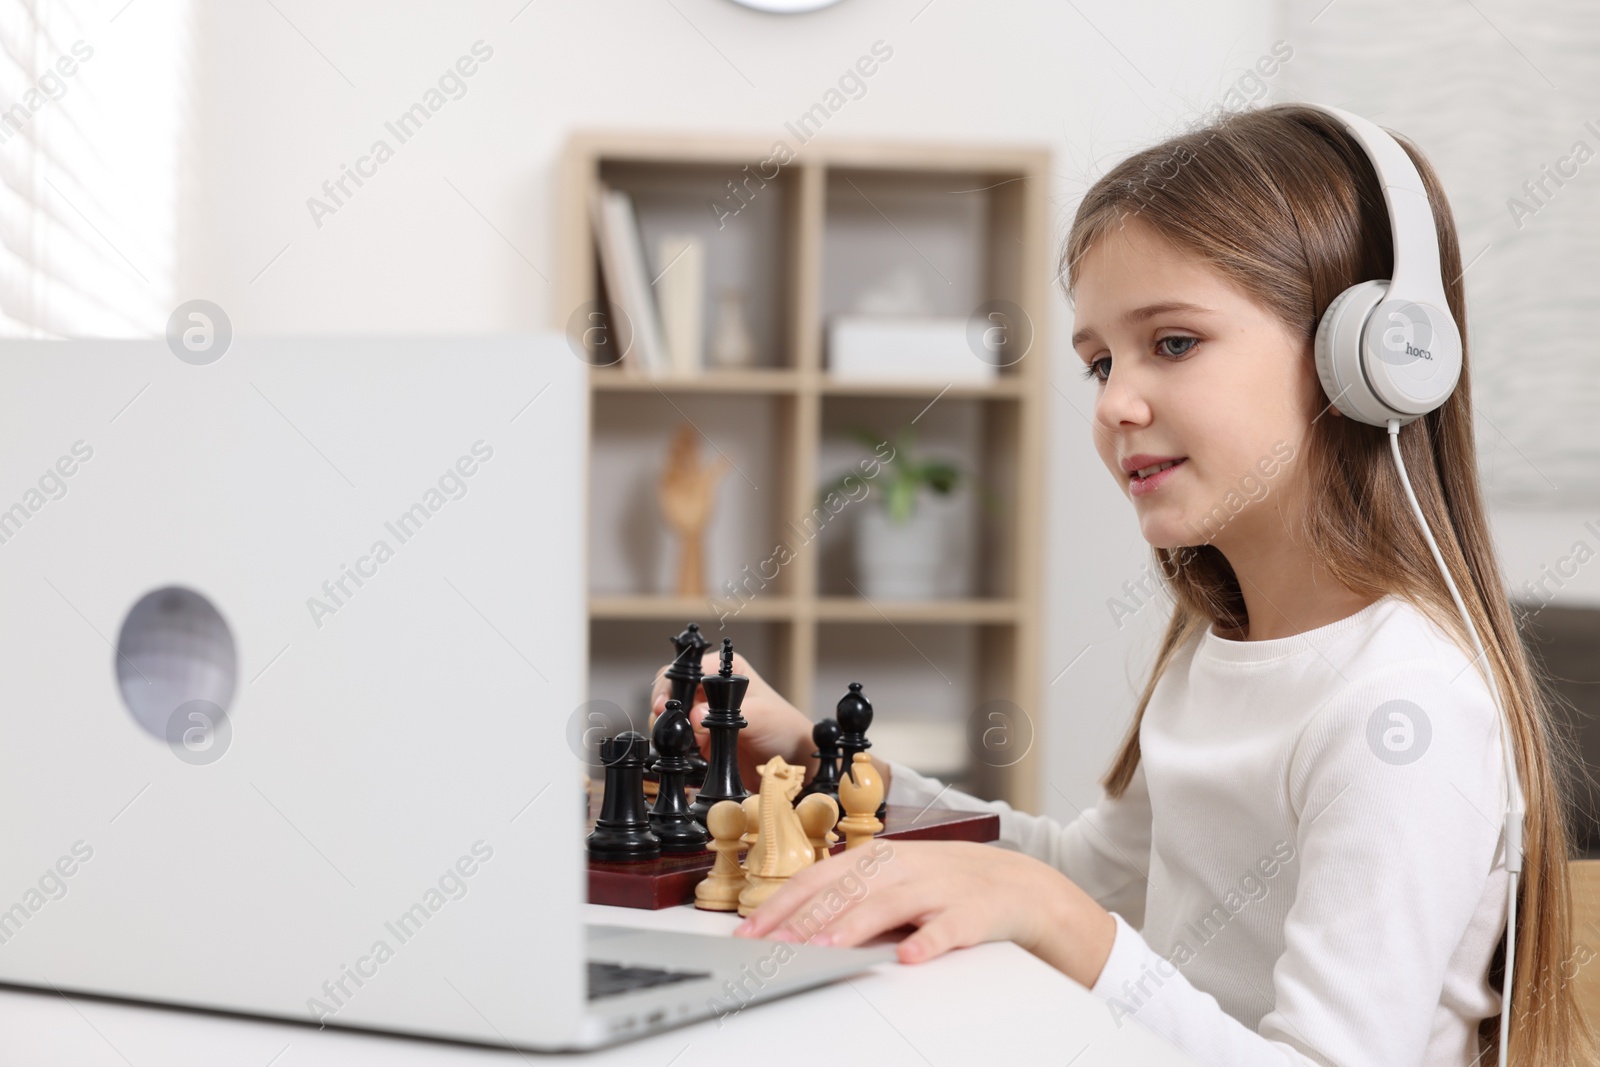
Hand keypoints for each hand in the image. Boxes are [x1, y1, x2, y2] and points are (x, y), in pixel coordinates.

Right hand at [650, 650, 814, 788]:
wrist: (793, 761)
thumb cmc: (784, 728)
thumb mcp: (761, 716)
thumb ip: (729, 714)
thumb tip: (696, 715)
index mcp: (726, 670)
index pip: (689, 667)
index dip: (673, 683)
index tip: (665, 704)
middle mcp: (711, 689)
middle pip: (673, 689)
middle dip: (664, 705)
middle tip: (663, 722)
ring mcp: (703, 715)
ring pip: (671, 715)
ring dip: (668, 727)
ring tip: (675, 740)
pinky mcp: (700, 739)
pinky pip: (678, 739)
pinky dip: (674, 745)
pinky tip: (682, 753)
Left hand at [732, 840, 1117, 987]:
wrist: (1019, 887)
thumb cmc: (945, 887)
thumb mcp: (892, 882)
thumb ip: (847, 897)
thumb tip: (787, 925)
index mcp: (878, 859)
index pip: (818, 878)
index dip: (782, 904)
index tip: (751, 932)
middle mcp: (904, 868)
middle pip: (846, 891)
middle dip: (806, 919)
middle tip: (775, 946)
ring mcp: (939, 888)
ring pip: (890, 905)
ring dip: (855, 926)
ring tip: (825, 948)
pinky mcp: (973, 913)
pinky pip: (949, 928)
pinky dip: (929, 940)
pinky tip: (909, 957)